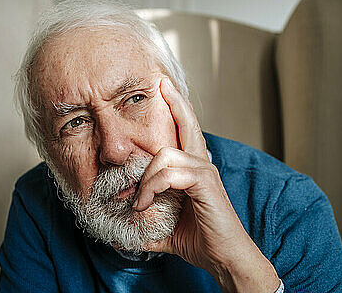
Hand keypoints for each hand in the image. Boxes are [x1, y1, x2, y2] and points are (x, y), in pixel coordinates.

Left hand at [133, 78, 279, 292]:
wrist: (224, 259)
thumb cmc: (199, 240)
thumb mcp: (163, 228)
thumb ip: (144, 222)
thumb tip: (117, 230)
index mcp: (193, 169)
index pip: (185, 131)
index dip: (177, 110)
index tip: (164, 90)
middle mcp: (202, 164)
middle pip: (188, 124)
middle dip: (175, 102)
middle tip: (161, 83)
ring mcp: (205, 172)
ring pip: (166, 154)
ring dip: (145, 179)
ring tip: (138, 202)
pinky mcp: (205, 183)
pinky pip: (170, 173)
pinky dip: (152, 187)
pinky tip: (144, 204)